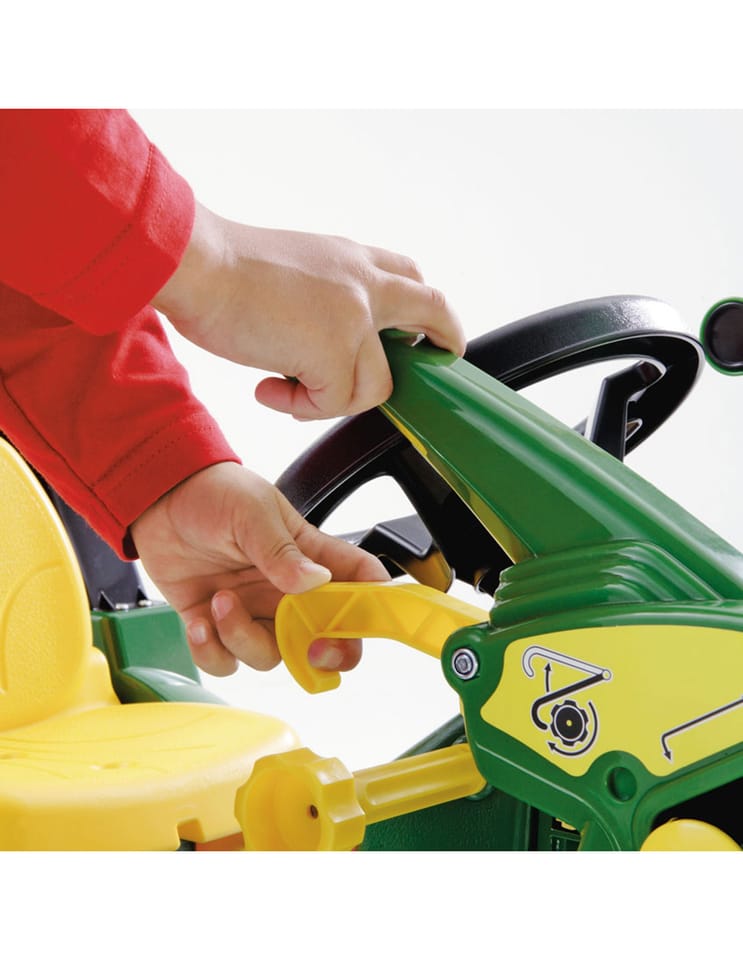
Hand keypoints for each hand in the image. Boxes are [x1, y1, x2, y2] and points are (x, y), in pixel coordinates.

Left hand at [130, 462, 388, 675]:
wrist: (157, 496)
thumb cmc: (215, 492)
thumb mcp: (252, 512)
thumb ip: (282, 551)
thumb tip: (315, 582)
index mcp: (311, 558)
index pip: (360, 585)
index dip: (372, 611)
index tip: (358, 625)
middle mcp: (288, 591)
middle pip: (324, 639)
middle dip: (321, 654)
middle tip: (308, 649)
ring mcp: (253, 610)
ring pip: (270, 655)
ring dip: (243, 638)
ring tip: (220, 601)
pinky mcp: (215, 623)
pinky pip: (224, 661)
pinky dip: (210, 650)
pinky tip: (198, 620)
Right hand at [152, 203, 465, 418]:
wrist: (197, 264)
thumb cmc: (223, 271)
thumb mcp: (291, 272)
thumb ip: (324, 301)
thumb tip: (324, 345)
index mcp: (350, 260)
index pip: (408, 278)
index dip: (422, 308)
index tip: (422, 331)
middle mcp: (363, 282)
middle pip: (433, 309)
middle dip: (445, 338)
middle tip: (444, 359)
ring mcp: (355, 316)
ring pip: (377, 385)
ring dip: (332, 400)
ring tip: (284, 389)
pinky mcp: (336, 349)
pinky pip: (333, 403)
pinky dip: (299, 407)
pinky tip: (266, 389)